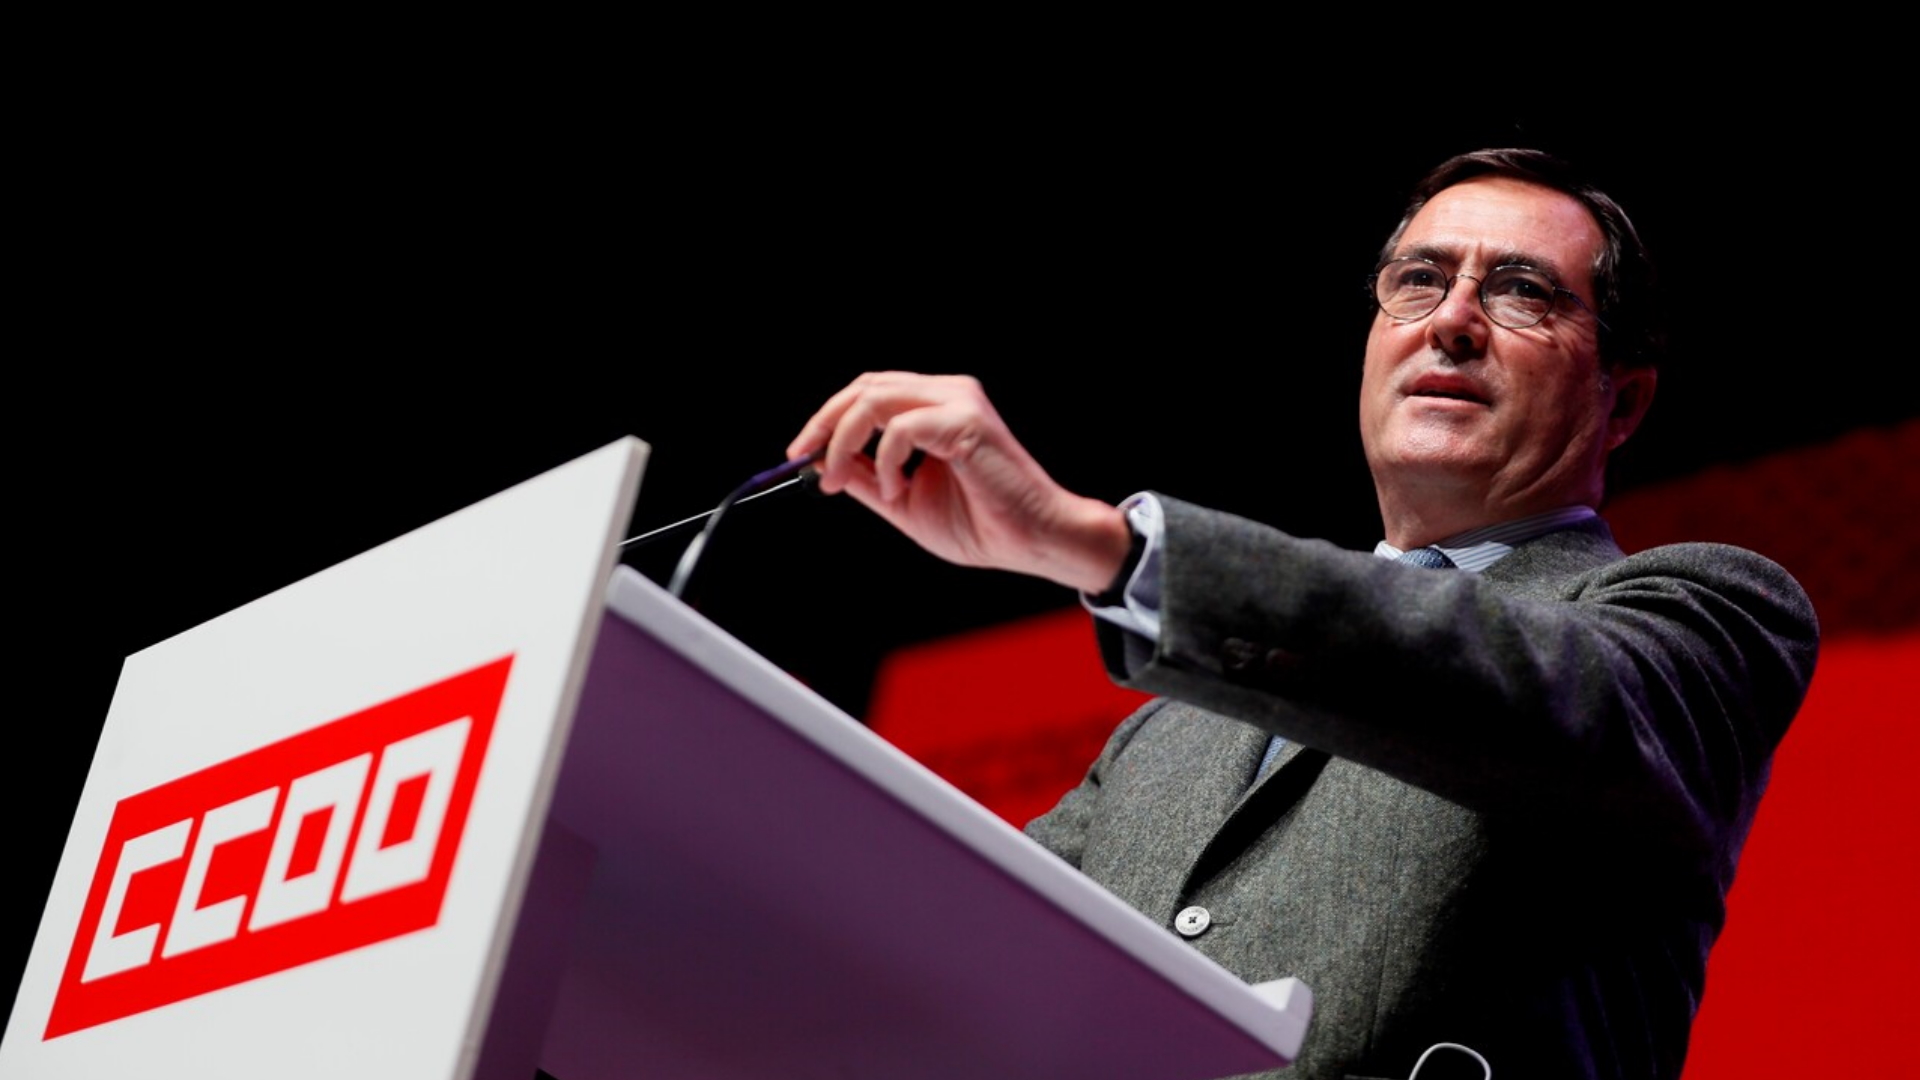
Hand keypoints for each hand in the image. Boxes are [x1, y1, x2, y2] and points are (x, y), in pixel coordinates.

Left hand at [787, 372, 1132, 592]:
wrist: (1033, 541)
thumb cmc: (982, 523)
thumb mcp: (905, 500)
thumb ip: (868, 477)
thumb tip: (821, 462)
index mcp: (936, 406)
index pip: (868, 391)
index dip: (827, 417)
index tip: (799, 453)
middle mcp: (949, 393)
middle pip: (865, 386)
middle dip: (825, 424)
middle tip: (804, 461)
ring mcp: (959, 402)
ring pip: (875, 399)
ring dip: (847, 443)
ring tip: (846, 482)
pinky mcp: (967, 422)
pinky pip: (902, 427)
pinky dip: (887, 461)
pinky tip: (899, 491)